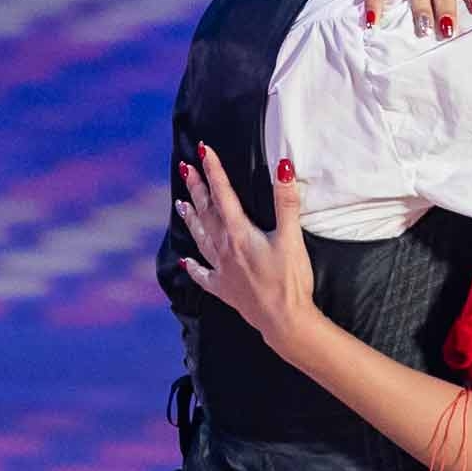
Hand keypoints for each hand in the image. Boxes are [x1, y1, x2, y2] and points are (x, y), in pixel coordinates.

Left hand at [176, 146, 315, 360]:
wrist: (284, 320)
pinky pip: (202, 275)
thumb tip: (284, 166)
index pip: (222, 194)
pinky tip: (184, 262)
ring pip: (200, 238)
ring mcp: (221, 270)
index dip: (213, 170)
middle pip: (206, 212)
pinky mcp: (224, 289)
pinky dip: (192, 267)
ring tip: (179, 204)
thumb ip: (286, 201)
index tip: (203, 151)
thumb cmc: (289, 280)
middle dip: (196, 188)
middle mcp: (224, 248)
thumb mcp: (291, 237)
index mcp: (239, 233)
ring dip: (190, 219)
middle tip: (184, 168)